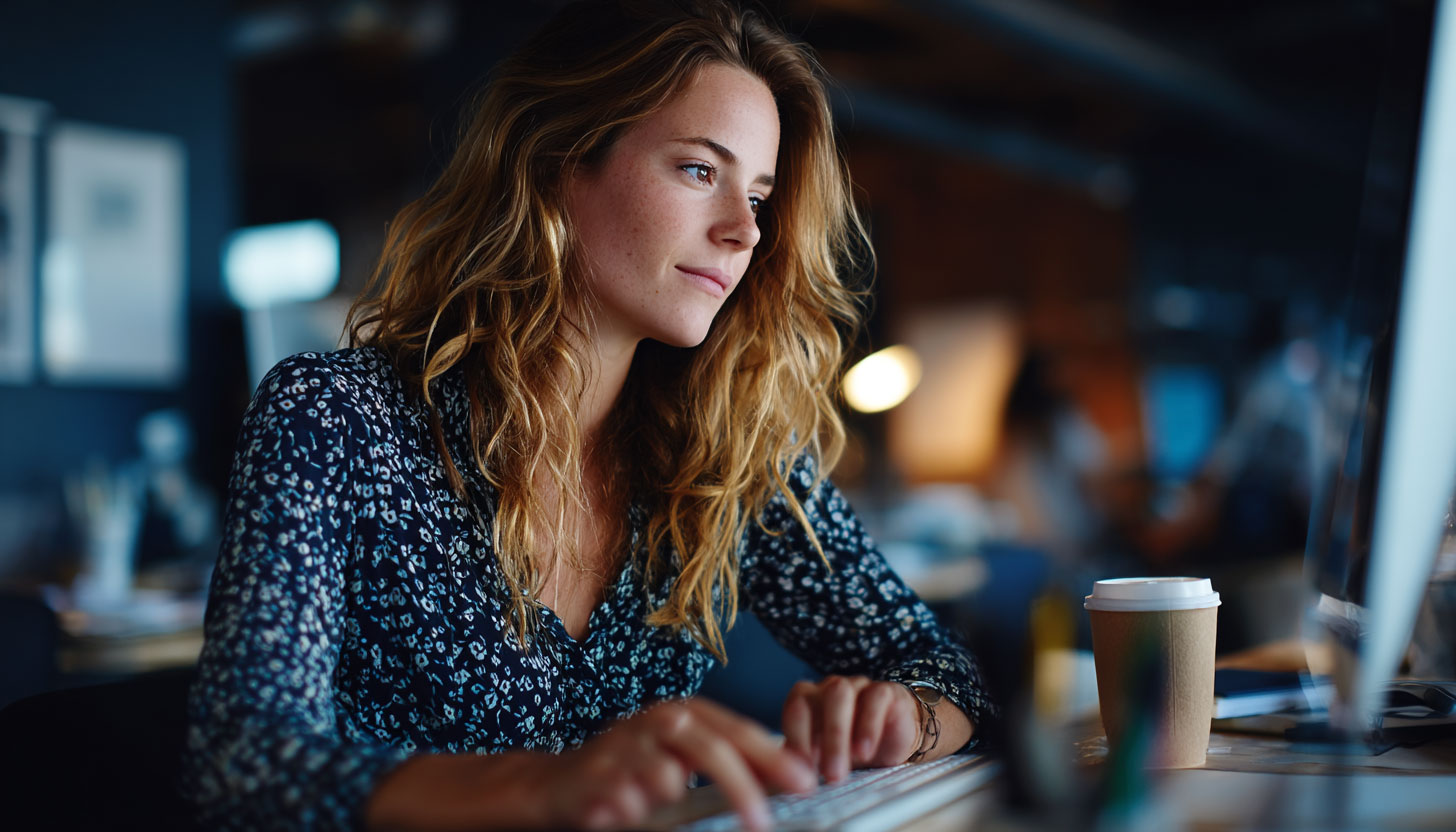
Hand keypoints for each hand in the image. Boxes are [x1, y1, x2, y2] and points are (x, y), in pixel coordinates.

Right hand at [536, 697, 816, 830]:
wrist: (559, 784)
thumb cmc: (635, 772)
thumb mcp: (684, 760)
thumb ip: (733, 762)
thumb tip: (794, 773)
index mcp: (683, 713)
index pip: (737, 731)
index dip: (772, 756)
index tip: (805, 783)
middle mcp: (655, 720)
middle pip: (709, 748)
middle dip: (741, 786)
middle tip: (763, 823)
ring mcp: (623, 745)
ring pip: (667, 777)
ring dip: (669, 799)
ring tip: (658, 803)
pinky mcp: (596, 775)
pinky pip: (629, 801)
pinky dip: (635, 813)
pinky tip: (625, 812)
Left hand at [780, 676, 921, 782]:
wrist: (893, 741)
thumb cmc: (851, 750)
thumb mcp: (826, 759)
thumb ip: (804, 764)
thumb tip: (785, 782)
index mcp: (810, 700)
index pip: (795, 707)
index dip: (795, 737)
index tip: (799, 770)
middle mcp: (830, 688)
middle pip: (815, 700)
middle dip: (817, 739)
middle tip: (826, 774)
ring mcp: (858, 685)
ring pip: (841, 694)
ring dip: (838, 732)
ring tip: (843, 766)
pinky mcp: (886, 691)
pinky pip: (875, 698)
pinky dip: (868, 726)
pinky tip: (865, 751)